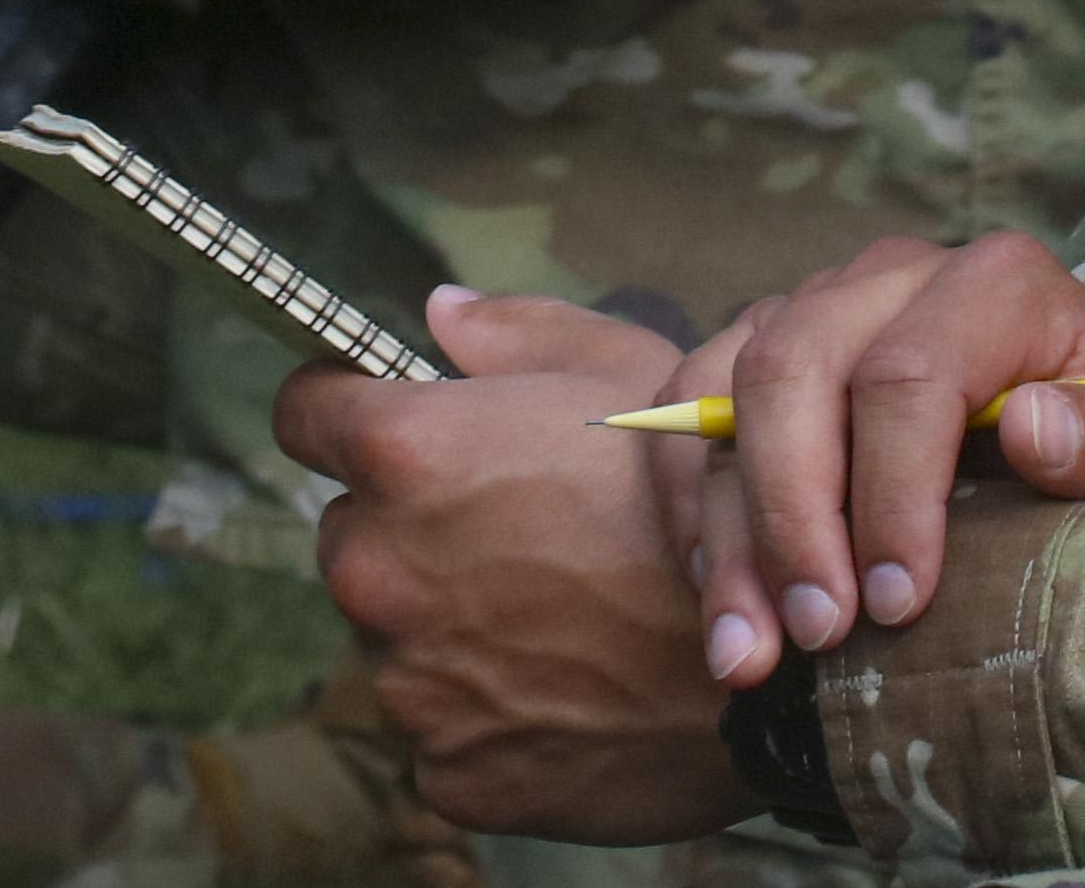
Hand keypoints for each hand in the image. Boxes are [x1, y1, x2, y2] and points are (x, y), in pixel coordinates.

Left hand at [298, 295, 755, 844]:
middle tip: (515, 535)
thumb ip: (512, 334)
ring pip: (396, 636)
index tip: (381, 421)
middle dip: (413, 529)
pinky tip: (568, 688)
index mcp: (408, 454)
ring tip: (558, 619)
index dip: (345, 409)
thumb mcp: (628, 372)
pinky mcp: (448, 768)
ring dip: (450, 625)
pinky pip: (443, 730)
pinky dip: (489, 713)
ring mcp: (409, 681)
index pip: (304, 414)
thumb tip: (435, 316)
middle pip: (354, 533)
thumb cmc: (707, 507)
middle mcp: (381, 569)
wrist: (780, 670)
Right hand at [665, 231, 1084, 685]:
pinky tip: (725, 599)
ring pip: (731, 389)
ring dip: (729, 531)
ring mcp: (821, 307)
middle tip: (821, 633)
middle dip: (794, 513)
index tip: (899, 601)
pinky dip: (693, 508)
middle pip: (796, 367)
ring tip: (749, 654)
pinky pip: (692, 407)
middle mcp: (895, 276)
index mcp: (1000, 284)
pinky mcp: (767, 350)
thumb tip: (1036, 428)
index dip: (894, 493)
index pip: (911, 372)